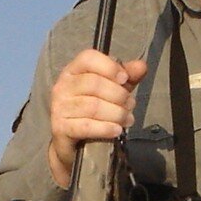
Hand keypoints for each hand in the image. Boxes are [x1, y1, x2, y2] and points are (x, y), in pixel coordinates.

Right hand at [47, 49, 148, 188]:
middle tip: (130, 105)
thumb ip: (127, 76)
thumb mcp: (112, 90)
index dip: (109, 67)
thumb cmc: (93, 111)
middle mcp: (62, 86)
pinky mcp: (60, 128)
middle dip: (119, 95)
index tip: (124, 79)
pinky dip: (106, 128)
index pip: (88, 58)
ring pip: (93, 106)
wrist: (73, 142)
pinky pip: (87, 126)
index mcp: (73, 71)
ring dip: (116, 113)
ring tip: (127, 119)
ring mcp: (59, 107)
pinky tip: (117, 130)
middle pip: (94, 83)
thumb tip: (141, 66)